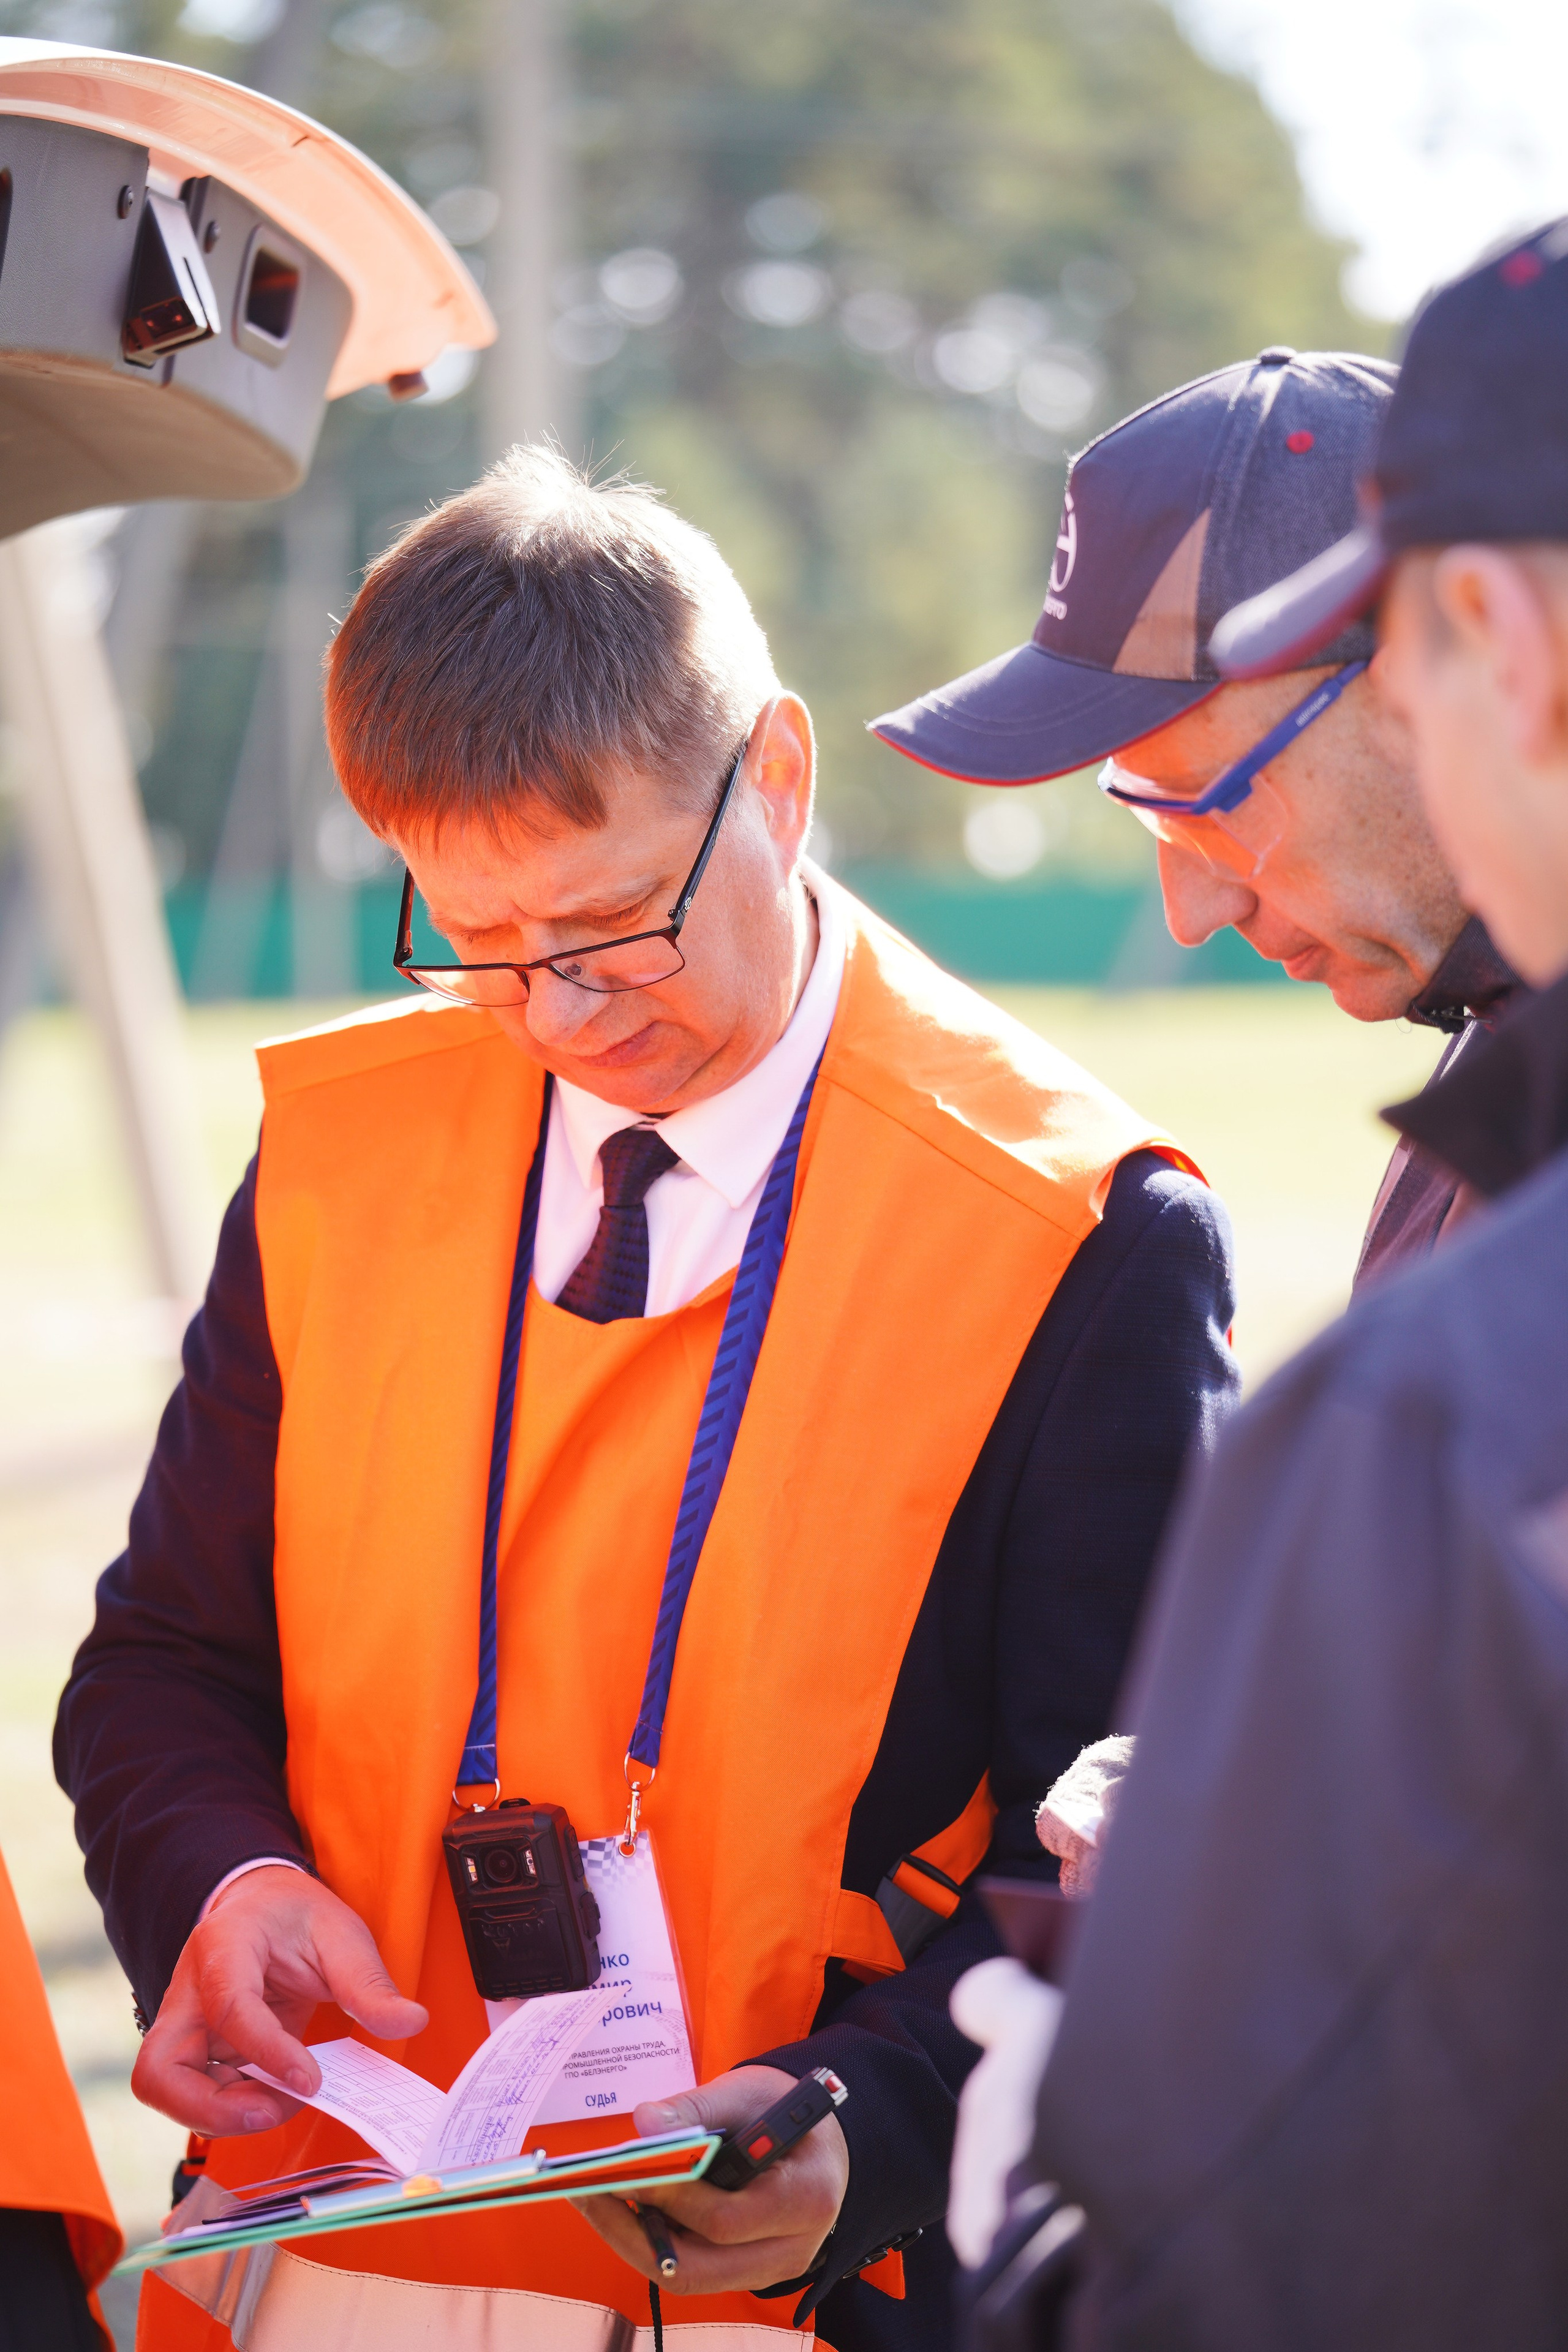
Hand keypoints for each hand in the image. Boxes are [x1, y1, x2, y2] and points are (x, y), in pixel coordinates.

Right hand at [131, 1866, 427, 2136]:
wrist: (264, 1907)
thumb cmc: (296, 1917)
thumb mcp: (341, 1934)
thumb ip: (369, 1982)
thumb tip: (411, 2022)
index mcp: (224, 1945)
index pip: (228, 2006)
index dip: (265, 2052)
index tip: (311, 2080)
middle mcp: (188, 1991)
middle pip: (159, 2068)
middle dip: (209, 2109)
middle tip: (272, 2110)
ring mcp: (184, 2025)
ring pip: (166, 2091)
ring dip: (221, 2115)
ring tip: (283, 2101)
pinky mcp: (194, 2050)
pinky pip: (194, 2094)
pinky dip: (230, 2109)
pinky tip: (275, 2095)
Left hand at [572, 2065, 848, 2296]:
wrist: (823, 2140)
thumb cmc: (790, 2111)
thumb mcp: (751, 2093)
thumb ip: (698, 2107)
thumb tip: (643, 2123)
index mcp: (804, 2198)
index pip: (725, 2219)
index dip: (670, 2198)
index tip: (623, 2169)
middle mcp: (790, 2249)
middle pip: (698, 2267)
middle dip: (634, 2233)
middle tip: (589, 2192)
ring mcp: (768, 2268)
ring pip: (688, 2276)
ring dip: (635, 2240)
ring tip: (596, 2198)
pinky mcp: (746, 2271)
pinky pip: (692, 2269)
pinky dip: (653, 2241)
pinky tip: (625, 2206)